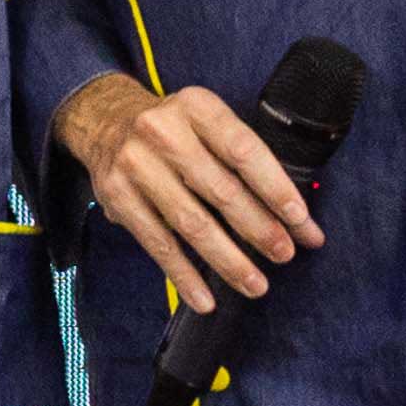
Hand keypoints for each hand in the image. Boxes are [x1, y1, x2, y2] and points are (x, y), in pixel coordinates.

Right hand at [64, 71, 320, 315]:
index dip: (275, 189)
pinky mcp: (116, 197)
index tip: (300, 220)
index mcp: (197, 107)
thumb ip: (247, 163)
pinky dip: (183, 275)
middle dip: (259, 229)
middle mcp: (162, 132)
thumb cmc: (176, 131)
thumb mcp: (209, 124)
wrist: (105, 121)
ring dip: (227, 260)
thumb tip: (298, 221)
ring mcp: (135, 165)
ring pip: (190, 223)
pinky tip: (204, 297)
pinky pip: (156, 243)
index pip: (245, 152)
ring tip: (254, 284)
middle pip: (220, 190)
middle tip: (284, 255)